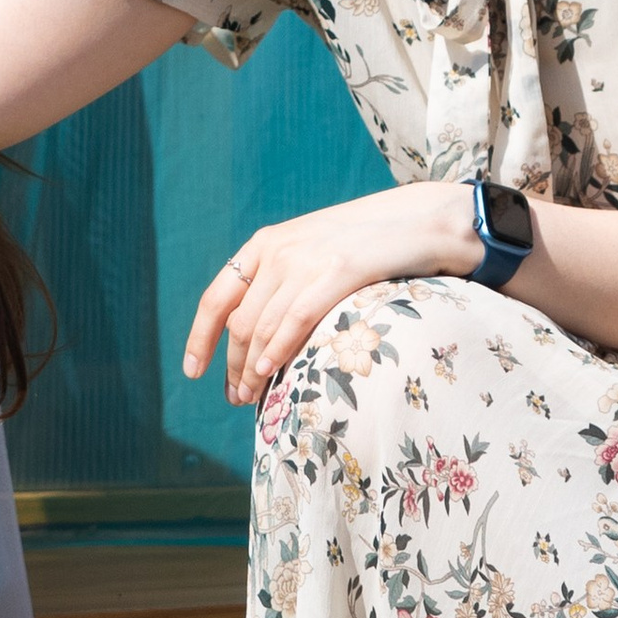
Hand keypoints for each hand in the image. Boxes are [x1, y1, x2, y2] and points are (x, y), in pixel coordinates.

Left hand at [185, 181, 478, 404]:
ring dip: (251, 367)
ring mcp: (307, 258)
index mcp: (266, 244)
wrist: (424, 220)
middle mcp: (278, 250)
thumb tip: (260, 334)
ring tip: (250, 398)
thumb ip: (285, 281)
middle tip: (235, 398)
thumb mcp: (315, 253)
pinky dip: (278, 347)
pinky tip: (270, 372)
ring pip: (262, 324)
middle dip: (231, 364)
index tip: (192, 371)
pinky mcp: (339, 269)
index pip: (217, 297)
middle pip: (238, 320)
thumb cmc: (371, 245)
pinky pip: (295, 317)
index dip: (199, 337)